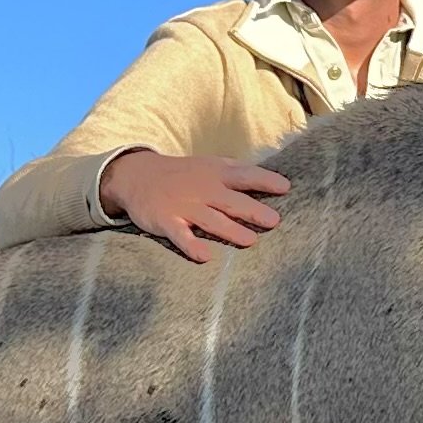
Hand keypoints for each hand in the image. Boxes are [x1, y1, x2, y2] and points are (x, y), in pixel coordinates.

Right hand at [98, 150, 290, 262]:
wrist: (137, 175)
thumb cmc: (184, 174)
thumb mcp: (210, 166)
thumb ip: (238, 174)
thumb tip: (275, 182)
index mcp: (216, 173)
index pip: (245, 175)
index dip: (265, 180)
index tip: (285, 187)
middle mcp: (203, 189)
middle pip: (231, 201)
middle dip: (252, 210)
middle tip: (274, 221)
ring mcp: (184, 206)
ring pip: (210, 219)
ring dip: (230, 230)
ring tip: (250, 241)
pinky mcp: (166, 221)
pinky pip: (180, 236)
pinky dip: (191, 245)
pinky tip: (205, 257)